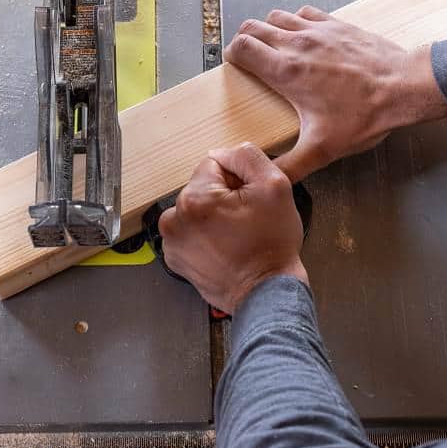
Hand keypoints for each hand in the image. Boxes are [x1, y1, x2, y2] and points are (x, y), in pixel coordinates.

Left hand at [158, 142, 307, 314]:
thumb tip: (224, 153)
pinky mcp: (175, 259)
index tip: (249, 201)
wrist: (266, 293)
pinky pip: (190, 232)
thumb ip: (247, 156)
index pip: (214, 164)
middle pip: (202, 187)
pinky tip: (225, 249)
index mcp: (194, 198)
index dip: (238, 178)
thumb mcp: (275, 186)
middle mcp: (174, 219)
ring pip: (196, 210)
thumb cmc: (272, 244)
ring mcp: (171, 241)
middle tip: (246, 222)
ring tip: (236, 237)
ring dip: (213, 217)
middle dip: (224, 198)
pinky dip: (205, 236)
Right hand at [223, 7, 446, 181]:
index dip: (233, 56)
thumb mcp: (322, 150)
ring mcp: (318, 30)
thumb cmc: (364, 116)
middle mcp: (297, 44)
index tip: (236, 68)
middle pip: (253, 28)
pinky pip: (304, 13)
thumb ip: (290, 167)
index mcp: (286, 72)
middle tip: (249, 59)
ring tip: (273, 49)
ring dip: (268, 30)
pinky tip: (304, 38)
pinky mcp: (337, 24)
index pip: (242, 48)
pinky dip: (296, 22)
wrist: (404, 88)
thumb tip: (268, 180)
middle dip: (244, 41)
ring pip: (276, 16)